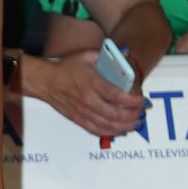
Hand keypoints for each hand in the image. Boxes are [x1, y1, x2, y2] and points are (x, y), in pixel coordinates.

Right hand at [25, 49, 146, 136]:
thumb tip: (126, 56)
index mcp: (92, 82)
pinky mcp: (77, 119)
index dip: (135, 101)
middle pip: (116, 114)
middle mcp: (88, 99)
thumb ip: (107, 56)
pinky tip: (120, 129)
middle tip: (141, 112)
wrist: (45, 81)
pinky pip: (96, 130)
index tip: (143, 101)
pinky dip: (111, 132)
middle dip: (133, 115)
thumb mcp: (87, 56)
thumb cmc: (66, 68)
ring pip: (108, 125)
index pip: (119, 96)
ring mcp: (82, 111)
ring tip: (135, 122)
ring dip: (125, 126)